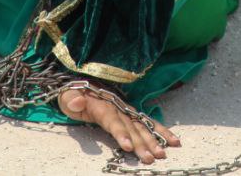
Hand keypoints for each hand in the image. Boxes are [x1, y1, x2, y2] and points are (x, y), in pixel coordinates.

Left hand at [58, 84, 180, 164]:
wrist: (81, 84)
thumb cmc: (72, 94)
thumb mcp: (66, 96)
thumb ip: (72, 99)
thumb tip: (78, 101)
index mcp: (101, 105)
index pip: (112, 120)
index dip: (120, 132)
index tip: (127, 145)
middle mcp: (118, 108)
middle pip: (131, 127)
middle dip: (141, 143)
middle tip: (151, 157)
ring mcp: (126, 111)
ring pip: (141, 127)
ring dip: (153, 140)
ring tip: (162, 154)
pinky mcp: (131, 115)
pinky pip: (147, 123)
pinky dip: (161, 131)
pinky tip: (173, 141)